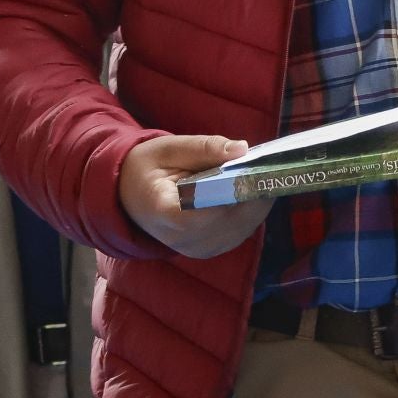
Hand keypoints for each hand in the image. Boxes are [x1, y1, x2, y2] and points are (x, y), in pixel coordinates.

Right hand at [118, 133, 273, 259]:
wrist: (129, 197)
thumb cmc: (147, 169)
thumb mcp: (168, 148)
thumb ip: (205, 148)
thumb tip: (242, 149)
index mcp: (164, 211)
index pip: (207, 209)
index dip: (235, 191)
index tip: (256, 168)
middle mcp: (182, 238)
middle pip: (232, 218)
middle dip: (255, 191)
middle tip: (269, 164)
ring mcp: (197, 248)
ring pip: (244, 226)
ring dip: (257, 200)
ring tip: (262, 173)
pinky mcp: (209, 250)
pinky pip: (241, 231)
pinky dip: (251, 210)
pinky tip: (252, 189)